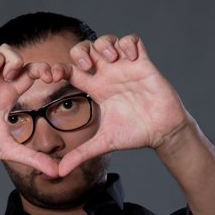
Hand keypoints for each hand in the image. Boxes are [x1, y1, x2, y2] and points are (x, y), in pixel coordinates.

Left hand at [56, 34, 189, 177]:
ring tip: (111, 59)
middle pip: (86, 49)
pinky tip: (129, 58)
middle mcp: (108, 75)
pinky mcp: (143, 63)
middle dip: (81, 51)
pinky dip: (128, 43)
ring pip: (107, 40)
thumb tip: (57, 174)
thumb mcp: (103, 144)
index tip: (53, 77)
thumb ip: (80, 155)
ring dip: (105, 44)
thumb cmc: (134, 135)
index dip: (59, 69)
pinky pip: (133, 40)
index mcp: (96, 89)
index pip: (71, 71)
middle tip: (86, 64)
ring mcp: (125, 67)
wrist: (161, 132)